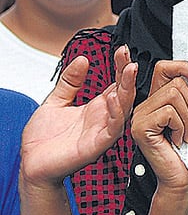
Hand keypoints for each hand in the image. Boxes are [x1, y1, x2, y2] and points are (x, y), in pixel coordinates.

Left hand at [20, 46, 136, 186]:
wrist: (31, 164)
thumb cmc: (43, 141)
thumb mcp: (55, 101)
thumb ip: (70, 81)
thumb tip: (82, 59)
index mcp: (96, 108)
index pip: (116, 83)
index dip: (120, 66)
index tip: (121, 50)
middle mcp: (103, 118)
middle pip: (124, 93)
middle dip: (128, 74)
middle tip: (129, 57)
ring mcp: (102, 131)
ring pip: (124, 108)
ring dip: (128, 90)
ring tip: (129, 71)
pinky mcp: (97, 145)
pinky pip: (113, 128)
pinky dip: (116, 113)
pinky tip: (114, 97)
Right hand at [130, 60, 187, 193]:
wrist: (182, 178)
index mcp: (158, 100)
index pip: (165, 68)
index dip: (184, 66)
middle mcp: (145, 106)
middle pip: (176, 83)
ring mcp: (139, 116)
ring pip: (173, 95)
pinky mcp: (140, 127)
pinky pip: (168, 112)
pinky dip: (181, 126)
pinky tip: (179, 140)